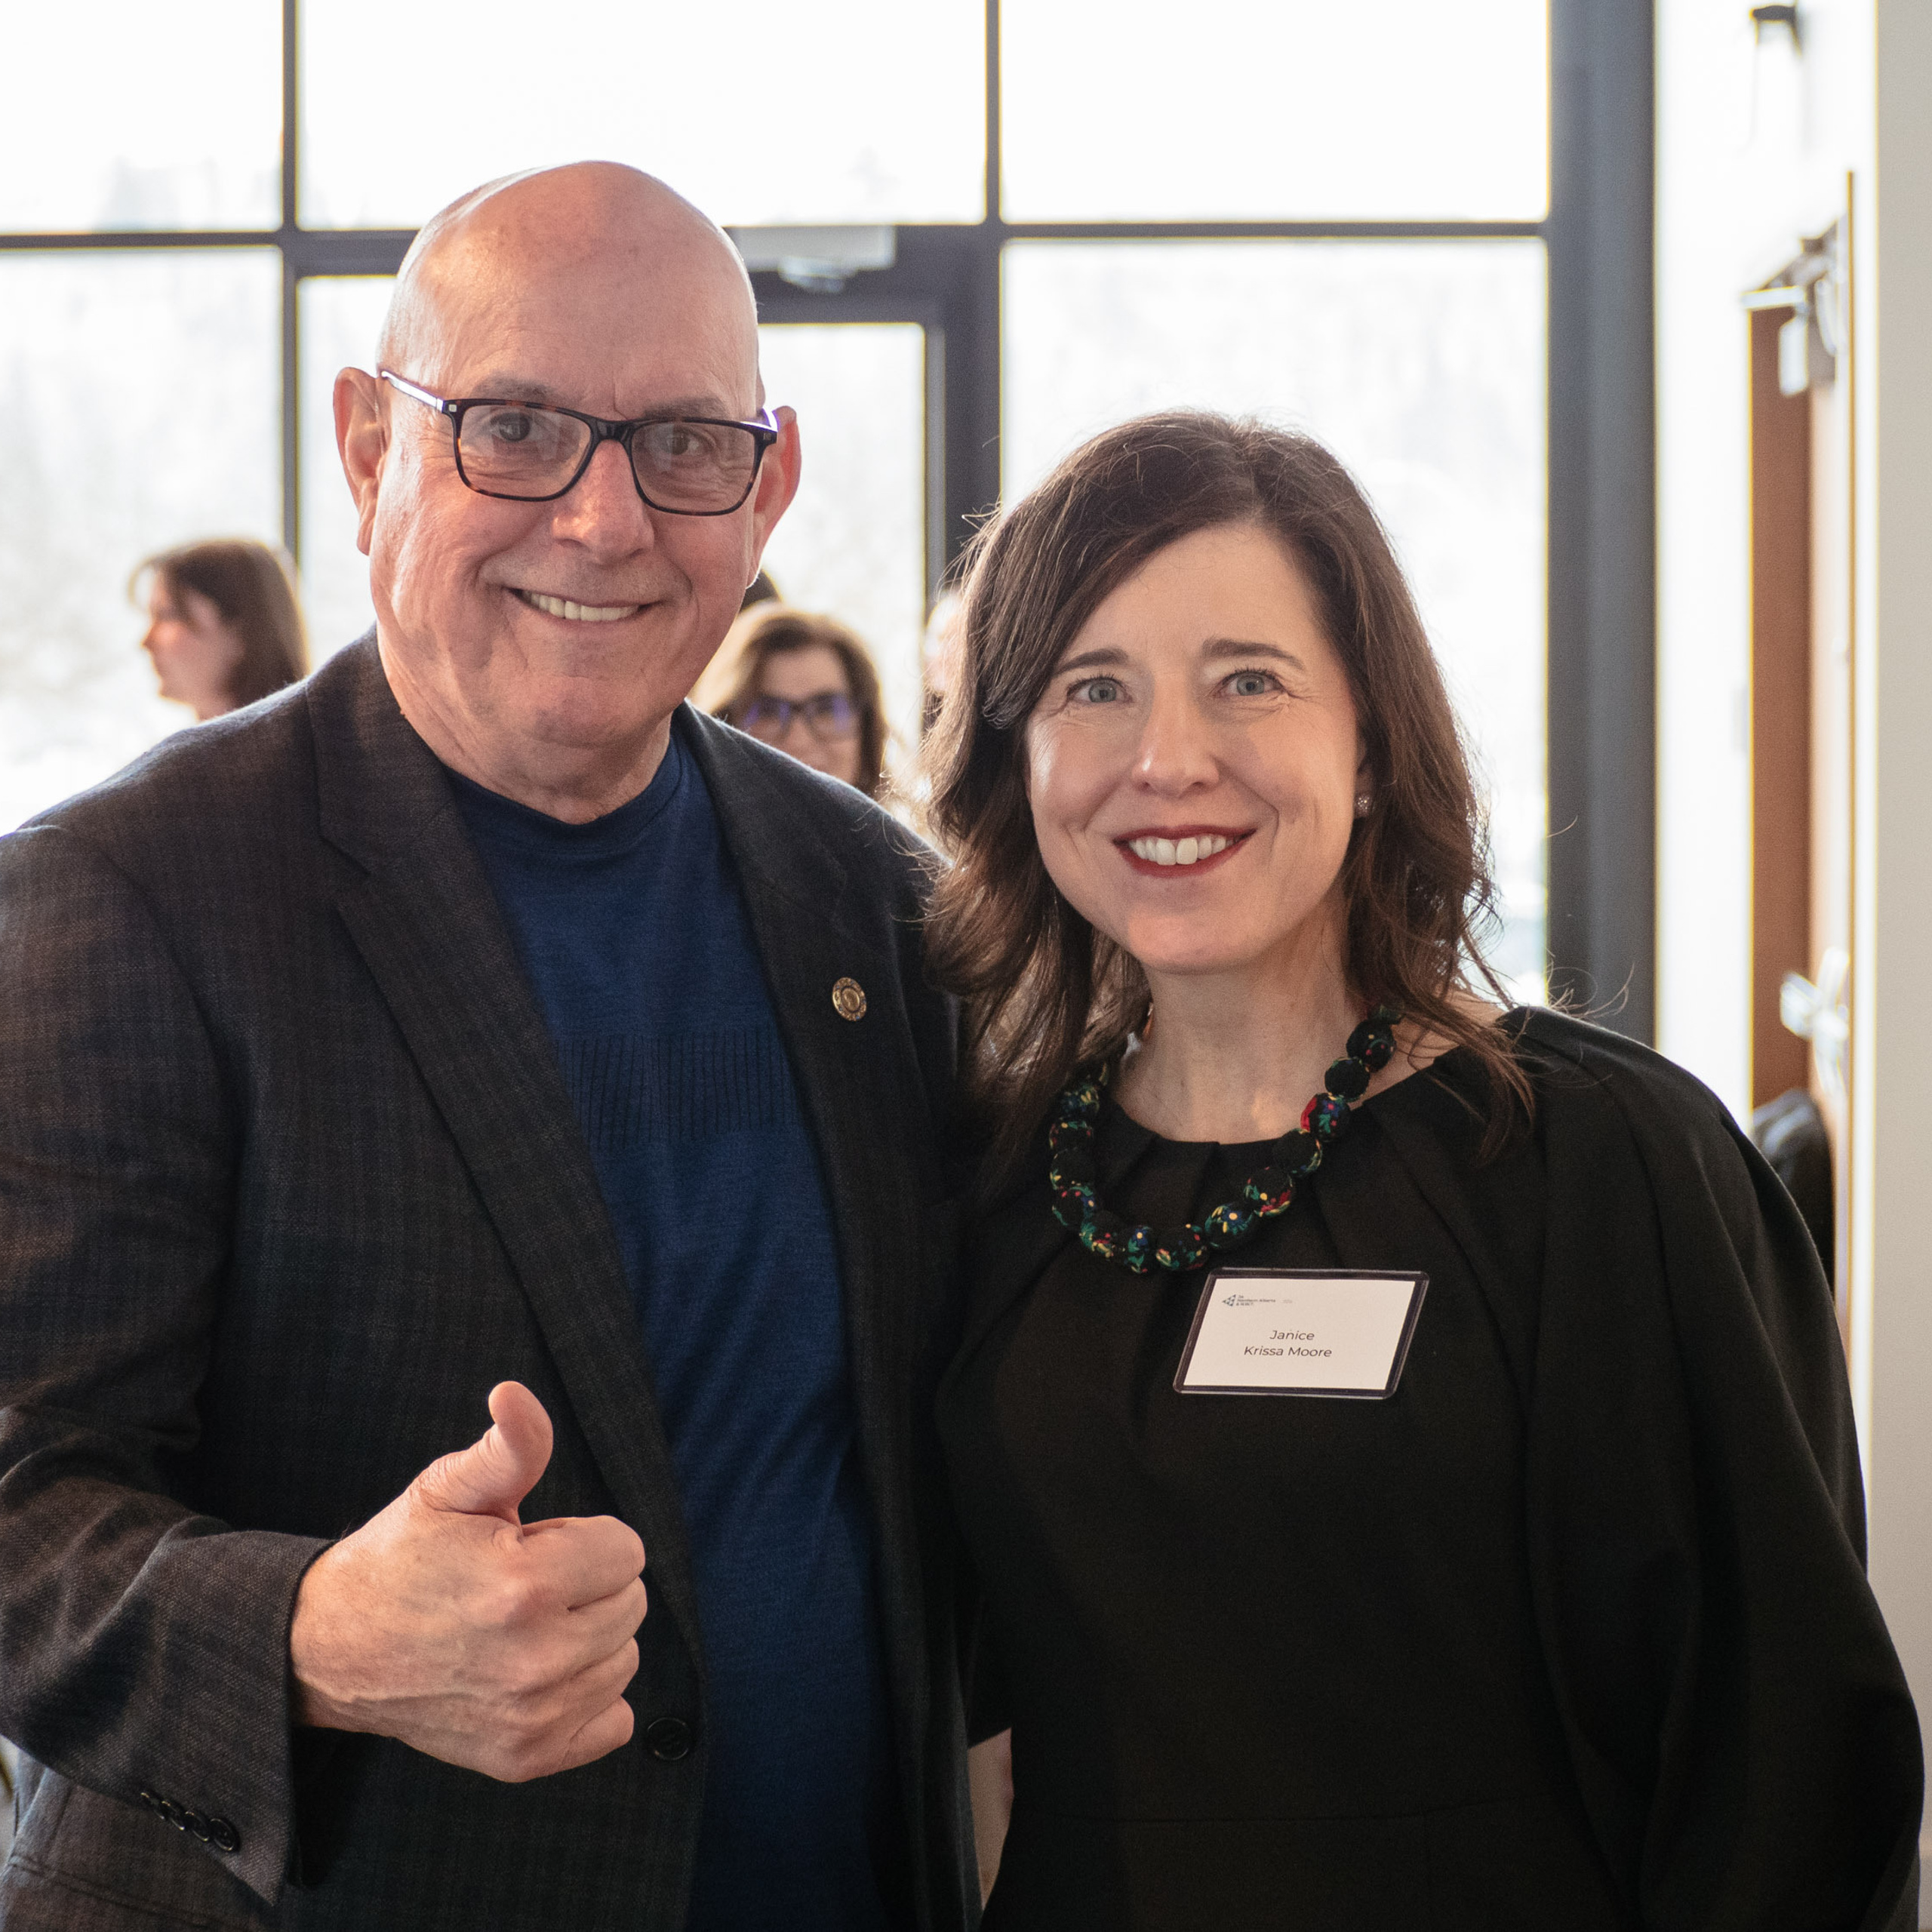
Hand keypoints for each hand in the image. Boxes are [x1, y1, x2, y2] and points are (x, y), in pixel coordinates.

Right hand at [289, 1382, 646, 1781]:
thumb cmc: (401, 1558)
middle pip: (631, 1603)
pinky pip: (614, 1721)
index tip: (531, 1544)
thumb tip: (515, 1394)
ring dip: (589, 1636)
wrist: (333, 1649)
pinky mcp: (525, 1758)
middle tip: (520, 1584)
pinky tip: (539, 1673)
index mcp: (524, 1585)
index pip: (627, 1550)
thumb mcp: (448, 1488)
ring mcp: (531, 1718)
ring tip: (521, 1626)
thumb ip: (508, 1445)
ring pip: (625, 1658)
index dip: (582, 1537)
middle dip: (588, 1584)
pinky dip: (589, 1696)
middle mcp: (535, 1660)